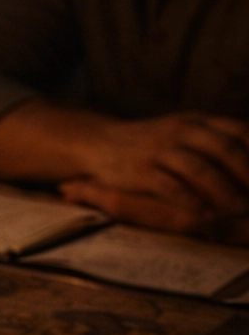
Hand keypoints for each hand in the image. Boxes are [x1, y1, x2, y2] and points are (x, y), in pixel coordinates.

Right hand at [61, 113, 248, 235]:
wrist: (100, 143)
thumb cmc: (151, 142)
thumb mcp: (185, 130)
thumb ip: (216, 138)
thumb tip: (248, 155)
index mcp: (198, 121)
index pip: (239, 132)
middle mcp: (181, 130)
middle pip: (225, 149)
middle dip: (247, 173)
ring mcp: (160, 149)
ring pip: (200, 168)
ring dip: (224, 190)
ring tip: (239, 208)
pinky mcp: (140, 170)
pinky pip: (170, 186)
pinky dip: (190, 200)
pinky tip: (204, 214)